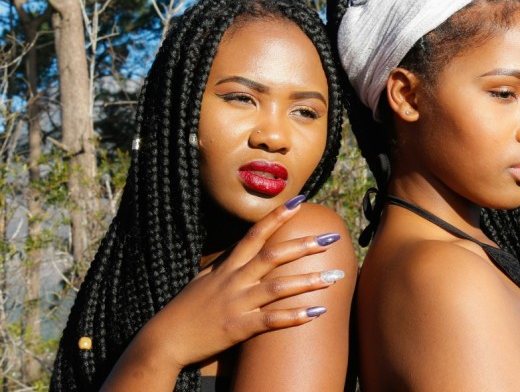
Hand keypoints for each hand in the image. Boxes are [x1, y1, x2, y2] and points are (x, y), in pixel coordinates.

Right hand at [104, 200, 344, 386]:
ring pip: (278, 287)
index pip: (256, 233)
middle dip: (304, 245)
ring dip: (308, 281)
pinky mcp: (238, 328)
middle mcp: (234, 280)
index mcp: (228, 266)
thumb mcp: (204, 278)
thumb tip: (243, 248)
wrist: (164, 339)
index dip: (278, 215)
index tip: (301, 200)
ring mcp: (237, 303)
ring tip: (335, 277)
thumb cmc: (186, 308)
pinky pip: (271, 321)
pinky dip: (294, 317)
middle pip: (273, 255)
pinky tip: (316, 313)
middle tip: (331, 237)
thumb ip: (226, 262)